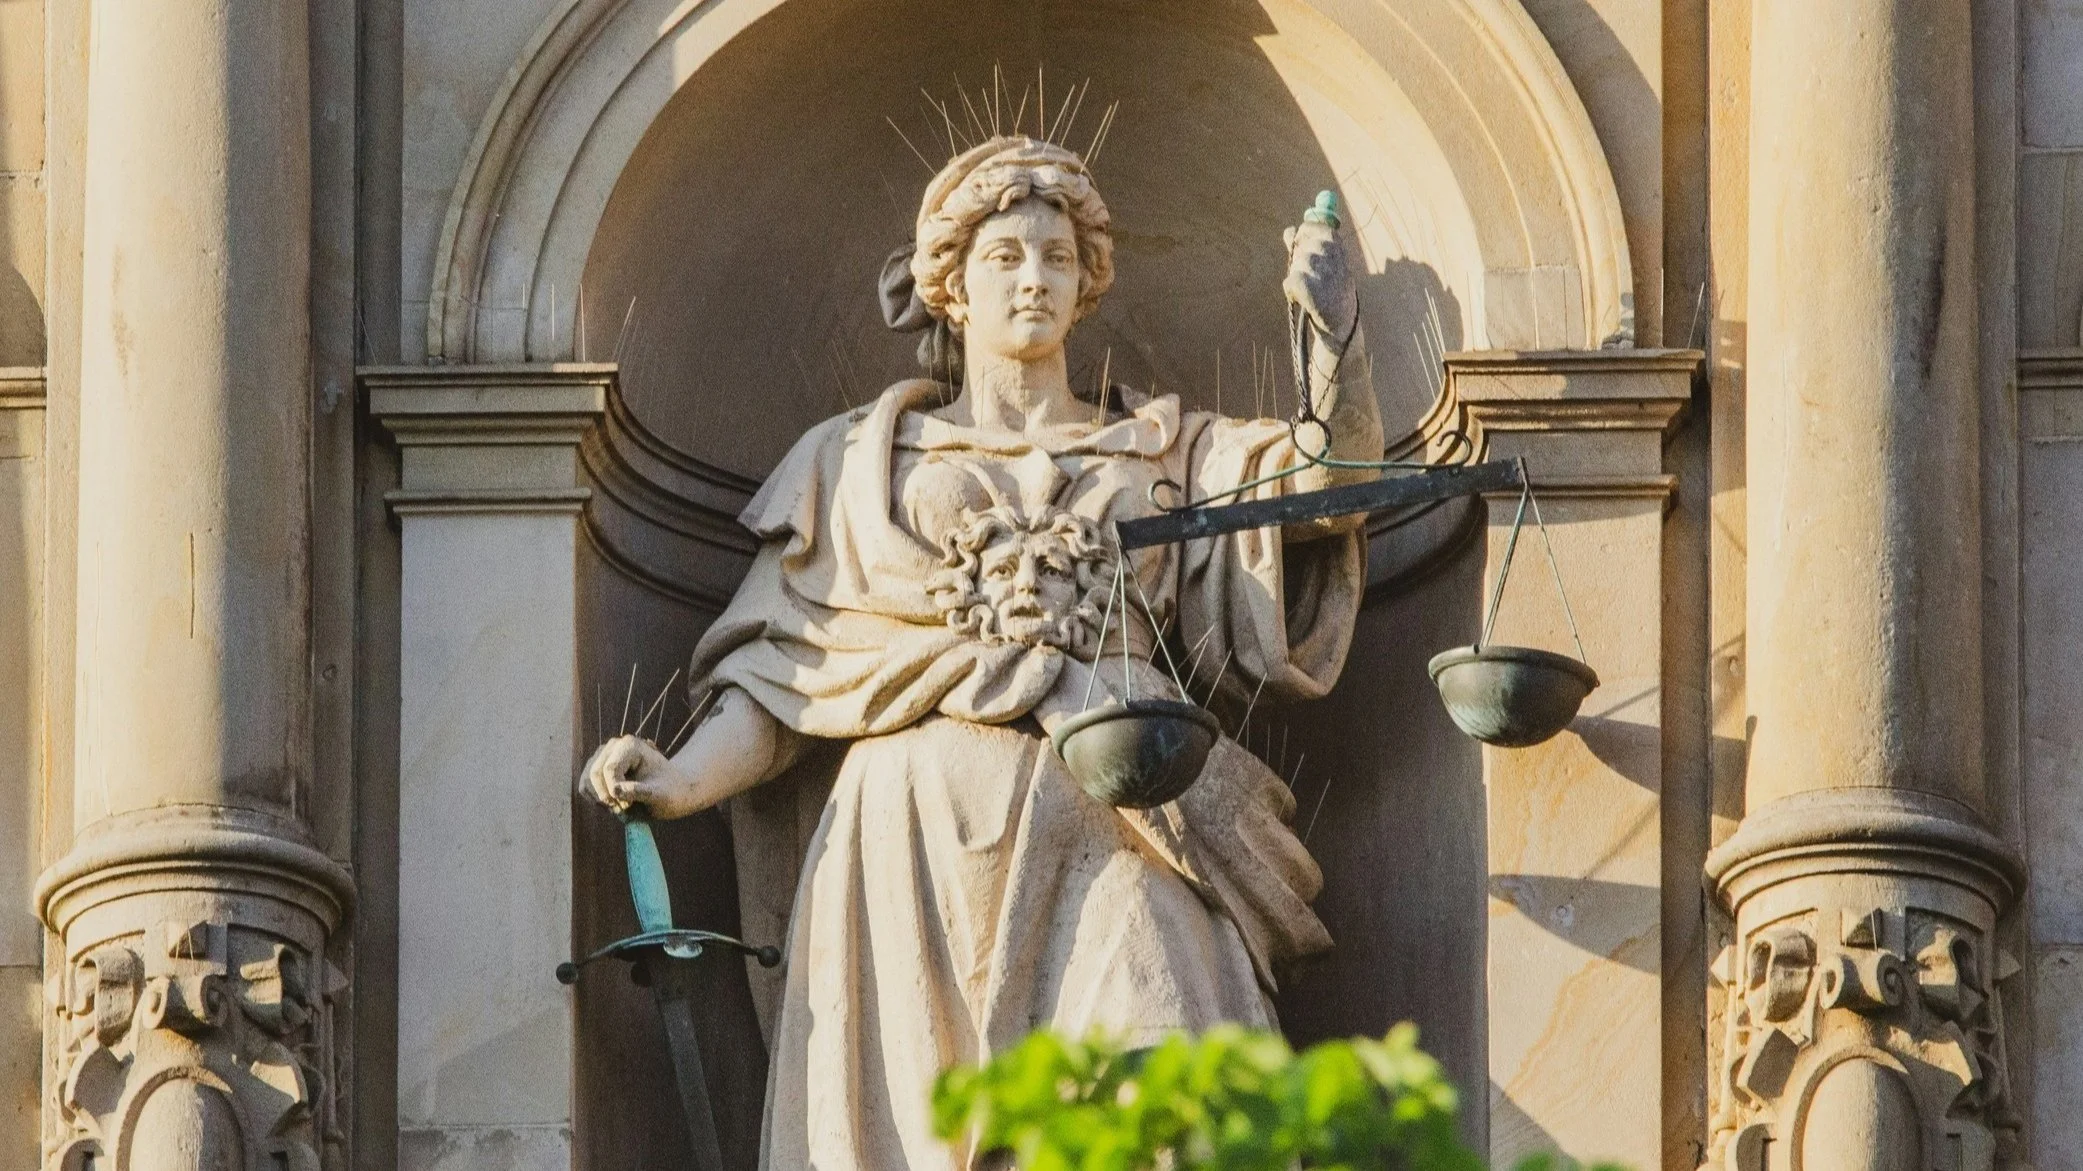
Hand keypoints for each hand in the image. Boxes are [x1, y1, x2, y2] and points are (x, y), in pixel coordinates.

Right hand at [579, 734, 674, 813]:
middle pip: (595, 773)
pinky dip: (596, 801)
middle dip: (607, 797)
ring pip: (586, 782)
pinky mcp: (596, 769)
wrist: (672, 791)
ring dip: (601, 800)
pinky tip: (615, 804)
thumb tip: (615, 790)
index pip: (610, 768)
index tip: (629, 805)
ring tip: (623, 807)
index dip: (615, 792)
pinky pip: (584, 787)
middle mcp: (613, 745)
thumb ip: (640, 791)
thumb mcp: (660, 795)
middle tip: (626, 809)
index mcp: (630, 745)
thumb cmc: (669, 792)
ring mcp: (603, 756)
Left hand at [1282, 217, 1356, 340]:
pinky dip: (1291, 291)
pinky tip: (1302, 299)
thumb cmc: (1331, 293)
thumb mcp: (1325, 266)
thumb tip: (1289, 231)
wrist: (1342, 326)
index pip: (1317, 227)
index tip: (1301, 245)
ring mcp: (1324, 273)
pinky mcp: (1311, 290)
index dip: (1304, 234)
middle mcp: (1334, 258)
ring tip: (1310, 291)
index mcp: (1339, 249)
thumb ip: (1305, 246)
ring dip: (1297, 277)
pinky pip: (1290, 281)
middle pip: (1303, 247)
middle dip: (1300, 261)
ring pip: (1296, 264)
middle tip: (1311, 278)